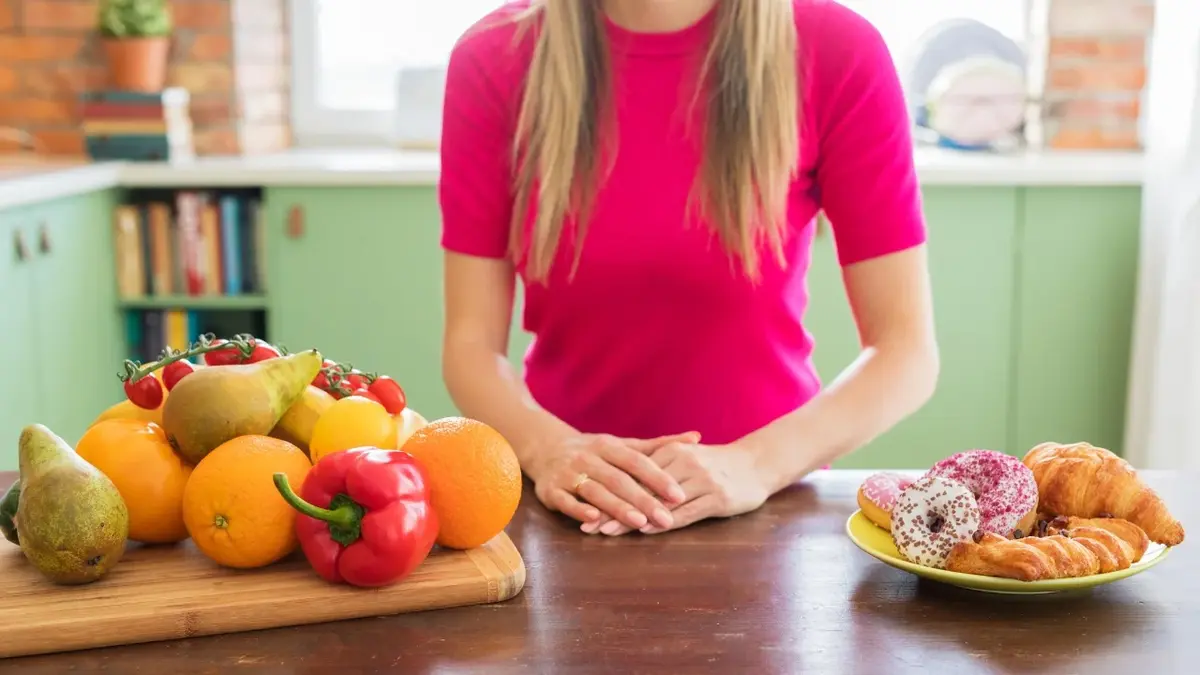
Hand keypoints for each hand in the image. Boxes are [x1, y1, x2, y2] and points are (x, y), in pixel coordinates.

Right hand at [528, 431, 699, 531]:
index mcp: (608, 446)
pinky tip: (594, 519)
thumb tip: (696, 437)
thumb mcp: (622, 445)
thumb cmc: (594, 451)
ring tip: (639, 522)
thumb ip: (658, 445)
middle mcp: (588, 457)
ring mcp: (568, 473)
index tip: (679, 494)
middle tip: (666, 518)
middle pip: (619, 479)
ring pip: (595, 491)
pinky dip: (579, 509)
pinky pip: (565, 501)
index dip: (658, 478)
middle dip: (643, 499)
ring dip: (616, 507)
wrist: (545, 448)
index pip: (637, 461)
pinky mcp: (551, 490)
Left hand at [585, 440, 769, 535]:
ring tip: (608, 532)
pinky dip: (663, 522)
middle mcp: (685, 463)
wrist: (757, 463)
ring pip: (659, 502)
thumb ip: (659, 465)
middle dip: (613, 508)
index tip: (585, 505)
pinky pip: (685, 512)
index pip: (634, 475)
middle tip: (589, 526)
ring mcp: (702, 481)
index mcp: (673, 452)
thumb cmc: (717, 463)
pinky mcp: (717, 498)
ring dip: (631, 519)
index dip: (609, 492)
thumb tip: (623, 478)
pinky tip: (645, 530)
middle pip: (641, 490)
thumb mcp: (687, 456)